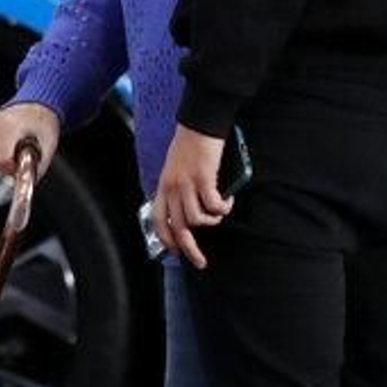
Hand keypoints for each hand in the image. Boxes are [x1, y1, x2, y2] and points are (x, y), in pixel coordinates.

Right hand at [0, 101, 59, 180]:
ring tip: (18, 145)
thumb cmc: (43, 123)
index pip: (2, 159)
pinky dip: (0, 151)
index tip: (22, 165)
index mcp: (13, 127)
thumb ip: (39, 166)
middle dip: (11, 166)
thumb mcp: (49, 145)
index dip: (11, 169)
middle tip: (24, 155)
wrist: (35, 104)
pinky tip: (11, 141)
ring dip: (6, 159)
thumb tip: (29, 184)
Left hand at [152, 124, 233, 270]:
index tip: (175, 251)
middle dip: (190, 250)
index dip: (165, 239)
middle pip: (179, 228)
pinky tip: (228, 201)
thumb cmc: (189, 145)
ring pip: (197, 219)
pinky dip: (223, 208)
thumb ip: (176, 188)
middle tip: (201, 262)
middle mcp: (172, 188)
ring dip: (212, 221)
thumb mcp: (175, 168)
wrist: (199, 123)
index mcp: (163, 186)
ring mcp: (187, 184)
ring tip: (220, 212)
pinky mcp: (204, 178)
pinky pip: (213, 205)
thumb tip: (185, 209)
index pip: (158, 220)